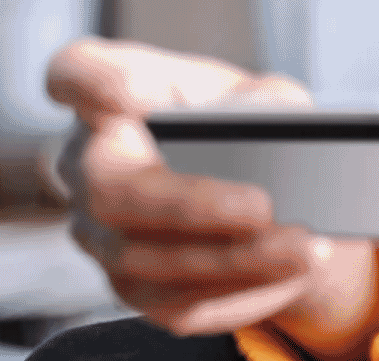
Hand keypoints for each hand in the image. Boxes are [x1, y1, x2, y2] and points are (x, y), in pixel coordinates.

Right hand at [48, 38, 378, 359]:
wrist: (264, 191)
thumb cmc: (247, 126)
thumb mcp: (266, 98)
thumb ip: (264, 104)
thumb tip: (269, 126)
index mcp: (113, 96)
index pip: (75, 74)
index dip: (89, 84)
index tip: (126, 93)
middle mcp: (89, 164)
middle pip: (107, 189)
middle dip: (188, 205)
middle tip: (263, 207)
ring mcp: (101, 234)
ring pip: (144, 261)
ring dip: (231, 261)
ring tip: (303, 250)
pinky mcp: (132, 287)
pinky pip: (176, 305)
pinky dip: (241, 293)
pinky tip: (291, 276)